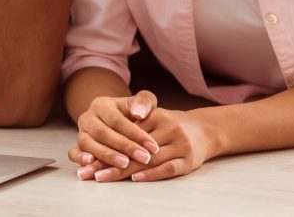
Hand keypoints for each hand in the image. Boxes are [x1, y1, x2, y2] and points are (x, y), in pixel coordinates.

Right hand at [69, 90, 159, 174]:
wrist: (115, 119)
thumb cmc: (132, 112)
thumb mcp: (141, 102)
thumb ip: (144, 102)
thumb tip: (139, 113)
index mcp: (102, 104)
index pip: (117, 119)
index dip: (135, 134)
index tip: (152, 147)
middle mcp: (88, 117)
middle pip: (102, 132)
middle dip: (124, 147)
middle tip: (144, 158)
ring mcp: (81, 132)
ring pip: (88, 143)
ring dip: (107, 155)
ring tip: (125, 164)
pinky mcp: (77, 146)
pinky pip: (73, 152)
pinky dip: (80, 158)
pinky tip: (91, 164)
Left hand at [77, 107, 217, 181]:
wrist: (205, 130)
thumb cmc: (171, 125)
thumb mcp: (154, 115)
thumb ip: (133, 123)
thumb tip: (103, 137)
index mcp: (158, 116)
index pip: (128, 132)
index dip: (107, 145)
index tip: (88, 157)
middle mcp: (170, 128)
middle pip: (135, 148)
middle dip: (109, 161)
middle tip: (89, 172)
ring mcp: (180, 145)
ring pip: (149, 159)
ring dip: (123, 170)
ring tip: (102, 177)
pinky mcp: (189, 160)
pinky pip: (167, 169)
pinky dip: (151, 175)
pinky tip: (135, 179)